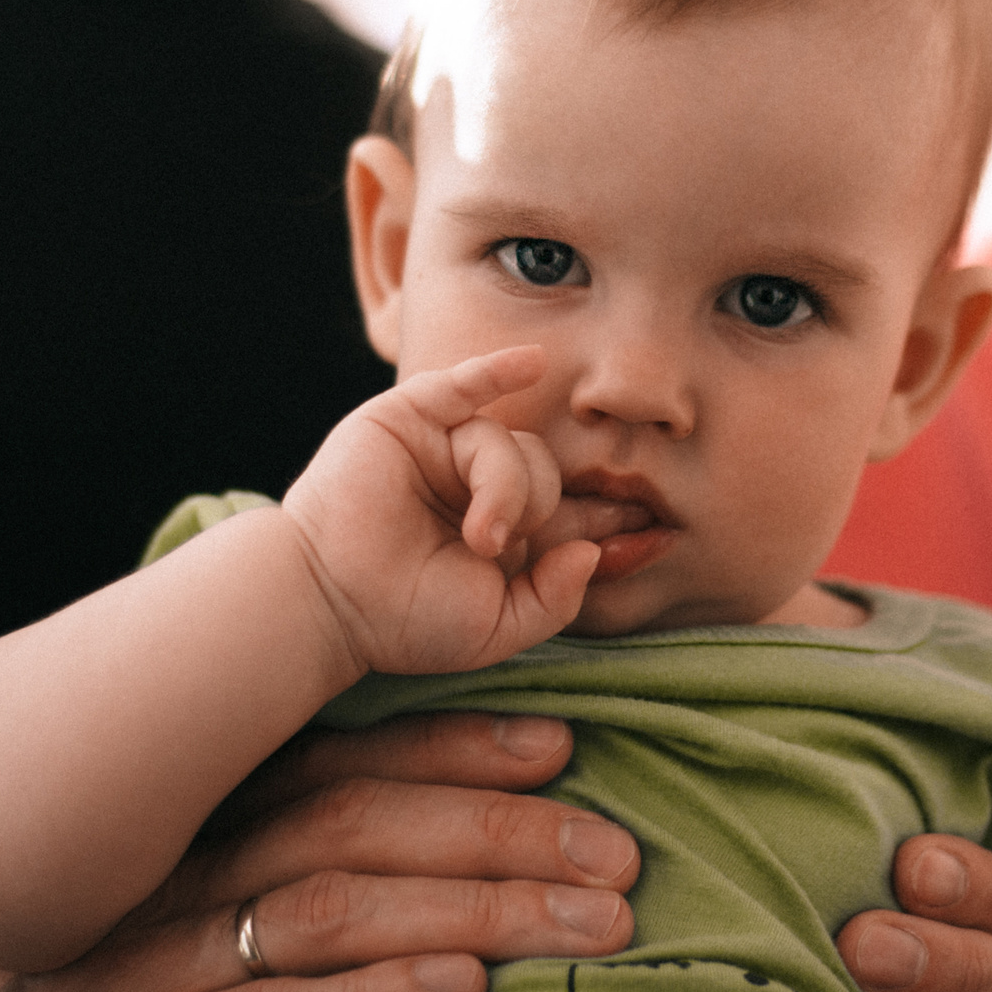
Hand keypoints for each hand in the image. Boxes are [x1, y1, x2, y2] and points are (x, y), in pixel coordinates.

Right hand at [0, 713, 638, 991]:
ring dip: (475, 912)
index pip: (351, 756)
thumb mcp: (202, 886)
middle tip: (618, 855)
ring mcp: (173, 956)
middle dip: (500, 831)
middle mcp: (199, 865)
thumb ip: (307, 842)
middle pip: (362, 822)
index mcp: (218, 814)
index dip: (459, 741)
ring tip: (586, 925)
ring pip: (336, 909)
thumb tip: (462, 816)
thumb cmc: (119, 969)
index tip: (565, 741)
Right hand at [282, 346, 596, 676]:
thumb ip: (553, 599)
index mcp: (507, 536)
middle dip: (539, 511)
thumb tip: (595, 552)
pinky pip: (467, 385)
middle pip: (551, 476)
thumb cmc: (404, 619)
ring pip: (516, 445)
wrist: (331, 599)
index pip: (576, 517)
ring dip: (505, 490)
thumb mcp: (496, 629)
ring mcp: (448, 450)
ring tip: (475, 535)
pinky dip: (497, 369)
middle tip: (495, 550)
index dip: (615, 525)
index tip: (660, 536)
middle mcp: (482, 487)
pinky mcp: (414, 419)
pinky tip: (531, 362)